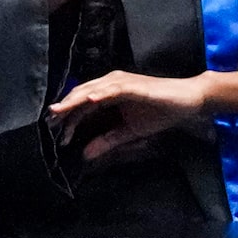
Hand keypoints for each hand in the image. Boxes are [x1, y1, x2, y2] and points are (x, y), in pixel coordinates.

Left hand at [49, 70, 214, 161]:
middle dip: (65, 109)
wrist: (188, 101)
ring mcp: (123, 82)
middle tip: (49, 122)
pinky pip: (114, 90)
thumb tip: (85, 154)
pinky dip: (101, 94)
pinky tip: (89, 102)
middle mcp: (112, 83)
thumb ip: (107, 141)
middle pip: (82, 95)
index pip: (82, 104)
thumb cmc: (161, 111)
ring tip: (60, 112)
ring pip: (92, 90)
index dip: (68, 116)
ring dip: (75, 101)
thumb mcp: (129, 131)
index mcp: (110, 92)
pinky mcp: (135, 86)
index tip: (55, 130)